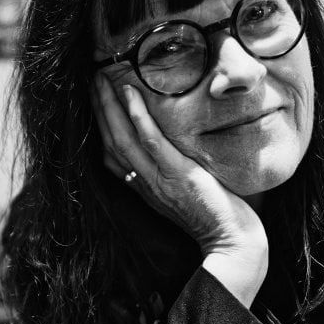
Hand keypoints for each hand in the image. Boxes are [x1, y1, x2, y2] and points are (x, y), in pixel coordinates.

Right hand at [92, 75, 269, 304]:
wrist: (232, 244)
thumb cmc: (217, 219)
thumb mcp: (187, 195)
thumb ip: (174, 176)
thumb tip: (177, 152)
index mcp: (145, 189)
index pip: (112, 156)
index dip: (101, 128)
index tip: (96, 102)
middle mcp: (145, 184)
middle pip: (110, 142)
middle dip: (98, 110)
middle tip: (91, 80)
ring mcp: (158, 179)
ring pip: (122, 138)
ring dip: (109, 106)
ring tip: (101, 79)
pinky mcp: (177, 173)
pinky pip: (150, 140)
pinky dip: (137, 115)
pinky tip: (130, 92)